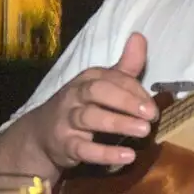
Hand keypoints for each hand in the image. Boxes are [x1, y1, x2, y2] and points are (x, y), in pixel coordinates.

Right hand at [34, 32, 154, 168]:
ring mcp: (68, 120)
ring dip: (118, 123)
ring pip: (90, 118)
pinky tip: (128, 156)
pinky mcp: (65, 145)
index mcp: (87, 79)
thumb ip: (124, 68)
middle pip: (98, 91)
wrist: (41, 135)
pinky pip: (84, 149)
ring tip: (144, 131)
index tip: (153, 105)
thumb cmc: (80, 106)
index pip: (112, 78)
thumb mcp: (101, 85)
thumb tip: (140, 36)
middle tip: (151, 115)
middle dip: (126, 101)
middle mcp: (75, 95)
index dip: (134, 90)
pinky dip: (106, 153)